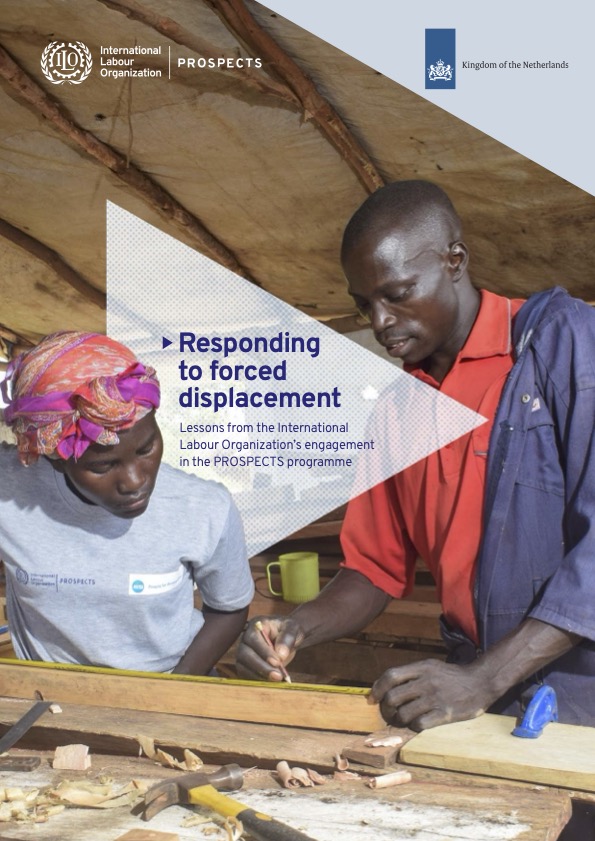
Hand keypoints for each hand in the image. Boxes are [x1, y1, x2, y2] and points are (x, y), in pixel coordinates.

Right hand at [236, 615, 304, 680]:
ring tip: (276, 679)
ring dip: (259, 675)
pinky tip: (270, 682)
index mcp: (256, 625)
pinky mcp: (244, 664)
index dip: (264, 652)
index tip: (277, 662)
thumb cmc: (288, 630)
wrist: (286, 637)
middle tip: (277, 676)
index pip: (254, 639)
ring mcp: (243, 652)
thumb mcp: (293, 628)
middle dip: (261, 666)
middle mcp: (246, 638)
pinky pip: (245, 674)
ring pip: (243, 666)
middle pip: (245, 654)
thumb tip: (281, 655)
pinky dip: (256, 679)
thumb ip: (287, 638)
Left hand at [370, 658, 490, 730]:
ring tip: (400, 721)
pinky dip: (413, 727)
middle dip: (385, 709)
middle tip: (387, 714)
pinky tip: (416, 724)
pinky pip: (419, 724)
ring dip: (397, 720)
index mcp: (421, 667)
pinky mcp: (444, 714)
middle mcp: (426, 681)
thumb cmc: (452, 677)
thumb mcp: (431, 667)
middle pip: (392, 697)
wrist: (481, 682)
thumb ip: (411, 674)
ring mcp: (435, 698)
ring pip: (403, 713)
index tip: (372, 698)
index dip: (377, 688)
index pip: (390, 676)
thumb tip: (385, 686)